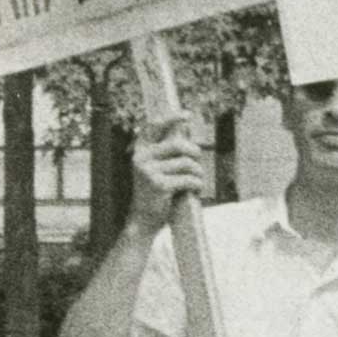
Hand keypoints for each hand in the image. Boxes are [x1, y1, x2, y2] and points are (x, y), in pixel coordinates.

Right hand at [130, 115, 205, 234]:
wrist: (142, 222)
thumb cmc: (155, 193)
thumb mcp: (157, 169)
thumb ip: (167, 152)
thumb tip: (184, 130)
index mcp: (139, 151)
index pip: (154, 126)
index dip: (171, 118)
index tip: (187, 114)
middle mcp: (140, 158)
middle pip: (178, 144)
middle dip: (194, 153)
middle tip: (198, 164)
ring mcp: (148, 171)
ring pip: (187, 163)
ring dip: (198, 173)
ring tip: (196, 181)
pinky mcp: (158, 185)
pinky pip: (189, 178)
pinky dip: (198, 185)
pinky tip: (195, 191)